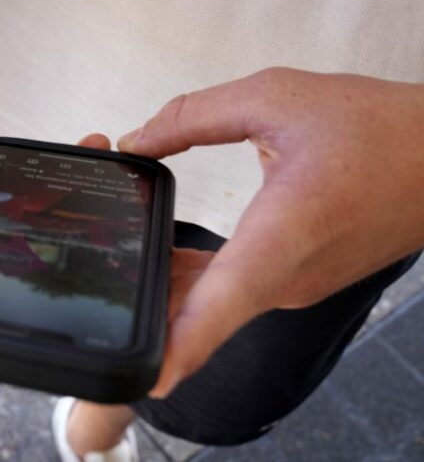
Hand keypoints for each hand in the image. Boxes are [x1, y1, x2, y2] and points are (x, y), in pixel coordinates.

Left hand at [117, 67, 423, 396]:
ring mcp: (295, 285)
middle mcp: (290, 275)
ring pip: (216, 300)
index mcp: (288, 231)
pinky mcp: (298, 281)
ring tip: (113, 264)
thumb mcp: (276, 97)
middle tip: (93, 289)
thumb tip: (136, 141)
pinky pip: (235, 289)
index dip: (186, 342)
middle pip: (205, 308)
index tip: (150, 375)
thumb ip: (194, 116)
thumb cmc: (379, 129)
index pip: (229, 298)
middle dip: (148, 307)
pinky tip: (159, 259)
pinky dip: (198, 280)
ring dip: (168, 290)